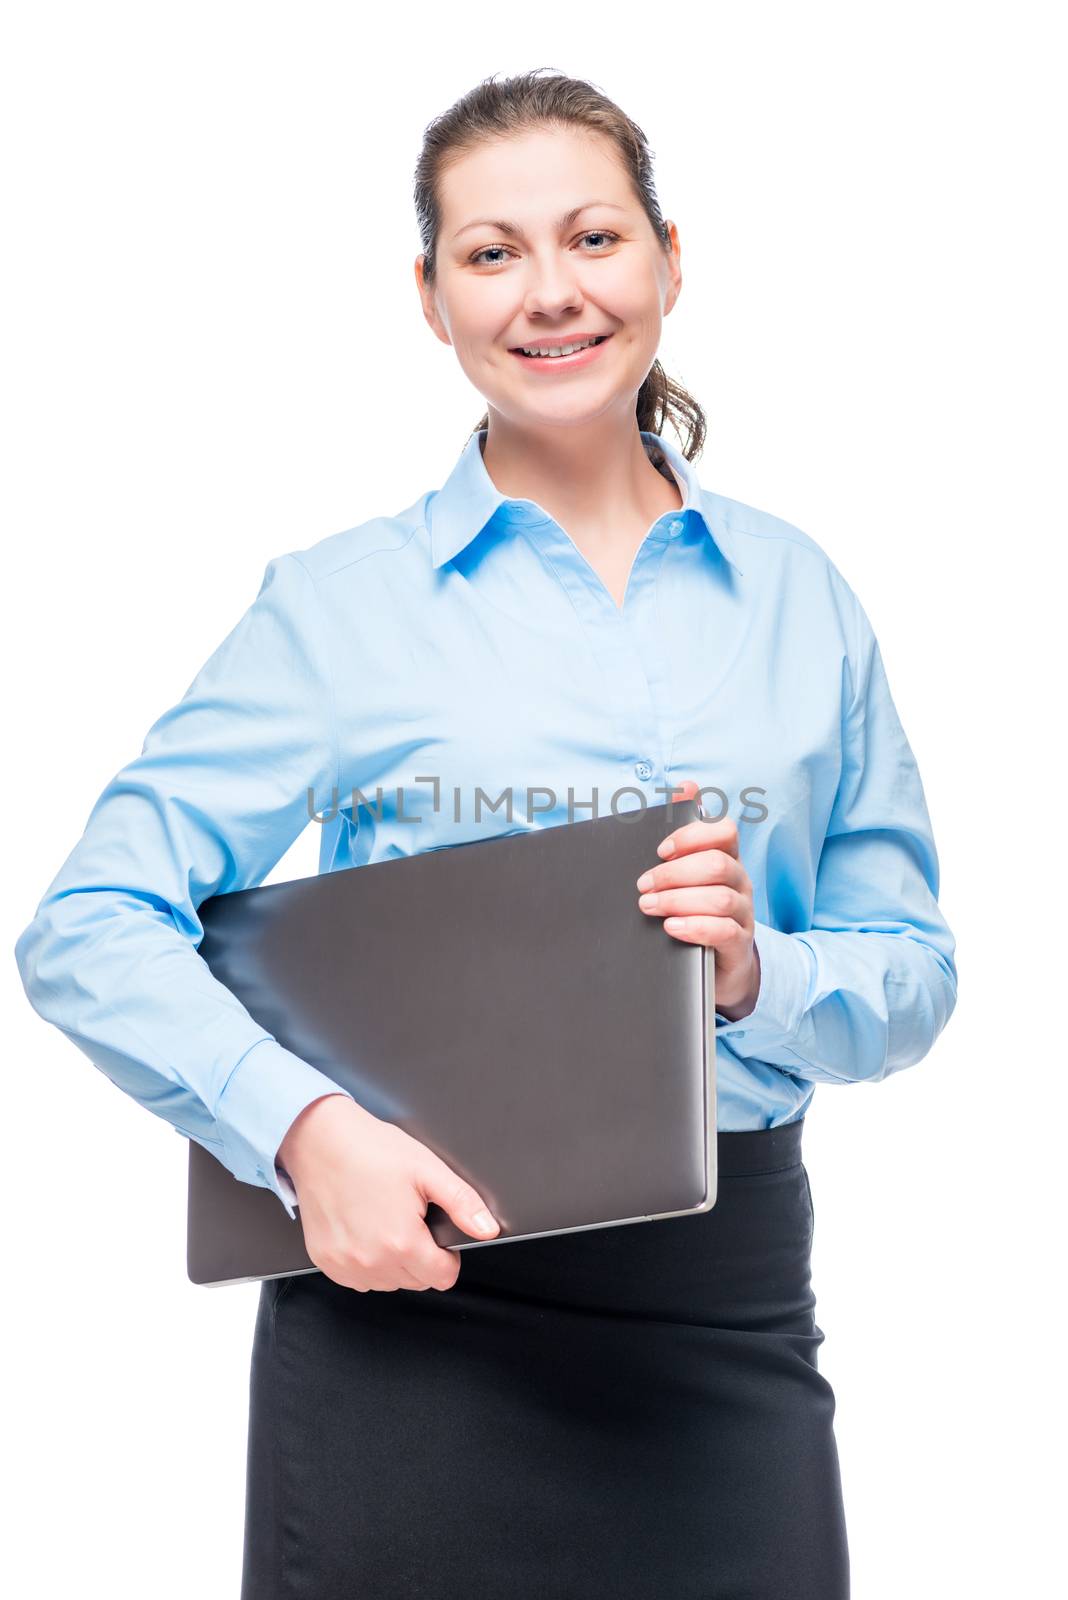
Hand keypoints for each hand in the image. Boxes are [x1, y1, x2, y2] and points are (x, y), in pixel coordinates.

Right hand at [276, 1093, 500, 1292]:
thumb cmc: (370, 1150)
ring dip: (393, 1261)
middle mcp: (371, 1261)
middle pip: (417, 1281)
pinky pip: (358, 1278)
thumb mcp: (427, 1169)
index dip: (448, 1256)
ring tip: (384, 1219)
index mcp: (402, 1242)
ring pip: (388, 1282)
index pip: (444, 1278)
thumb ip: (462, 1203)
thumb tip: (487, 1228)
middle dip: (421, 1255)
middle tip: (408, 1217)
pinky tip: (364, 1229)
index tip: (436, 1234)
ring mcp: (345, 1265)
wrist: (320, 1140)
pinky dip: (366, 1261)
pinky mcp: (326, 1261)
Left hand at [636, 780, 760, 1020]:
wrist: (718, 966)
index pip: (724, 831)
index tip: (660, 850)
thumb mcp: (687, 873)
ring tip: (649, 906)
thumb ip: (684, 835)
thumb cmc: (695, 910)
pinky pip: (725, 931)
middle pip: (716, 864)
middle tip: (642, 885)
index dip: (692, 836)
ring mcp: (743, 913)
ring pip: (719, 897)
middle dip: (673, 873)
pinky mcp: (739, 944)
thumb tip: (687, 786)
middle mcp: (740, 882)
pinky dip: (695, 926)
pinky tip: (671, 927)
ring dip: (677, 900)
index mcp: (727, 858)